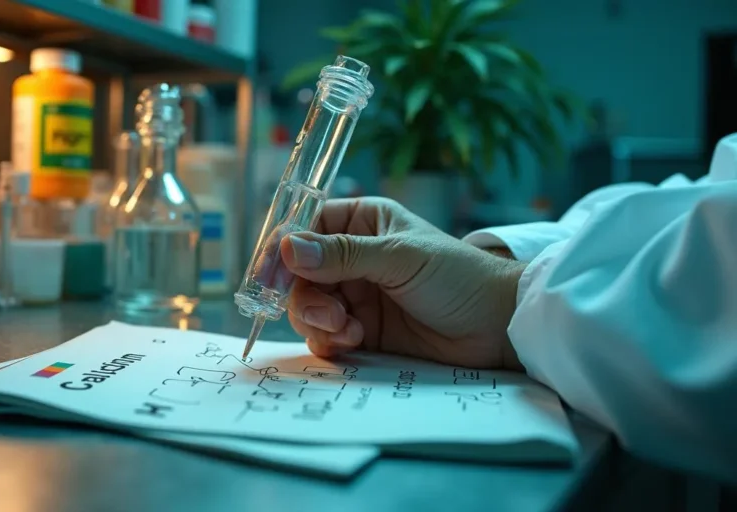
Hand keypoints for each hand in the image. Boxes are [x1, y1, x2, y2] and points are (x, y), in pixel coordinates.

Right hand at [281, 197, 526, 369]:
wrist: (497, 327)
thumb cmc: (457, 276)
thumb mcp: (399, 257)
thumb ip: (342, 255)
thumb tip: (288, 249)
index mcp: (360, 223)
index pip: (304, 228)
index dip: (282, 250)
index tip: (267, 275)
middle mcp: (350, 257)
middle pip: (298, 274)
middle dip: (304, 296)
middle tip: (328, 315)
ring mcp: (354, 295)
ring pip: (306, 307)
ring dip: (318, 321)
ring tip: (348, 330)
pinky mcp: (360, 331)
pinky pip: (324, 335)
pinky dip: (330, 340)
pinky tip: (354, 341)